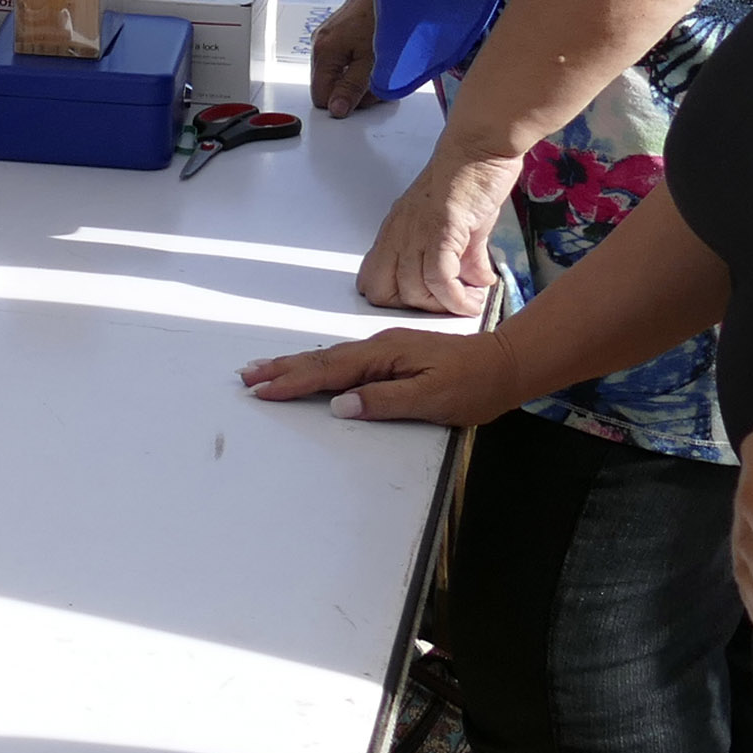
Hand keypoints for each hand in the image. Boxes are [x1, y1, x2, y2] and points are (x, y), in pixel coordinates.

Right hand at [239, 324, 517, 425]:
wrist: (505, 365)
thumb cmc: (474, 384)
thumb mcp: (433, 397)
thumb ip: (385, 401)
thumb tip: (341, 405)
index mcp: (385, 355)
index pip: (330, 371)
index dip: (293, 381)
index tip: (262, 389)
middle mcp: (379, 347)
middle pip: (322, 360)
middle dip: (282, 368)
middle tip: (247, 376)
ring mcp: (385, 350)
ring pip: (330, 359)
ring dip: (295, 365)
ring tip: (265, 370)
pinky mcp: (391, 358)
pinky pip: (344, 362)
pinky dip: (318, 366)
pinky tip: (309, 369)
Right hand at [308, 0, 382, 117]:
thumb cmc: (383, 16)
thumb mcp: (371, 61)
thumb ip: (352, 88)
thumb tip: (336, 109)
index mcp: (322, 51)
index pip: (321, 97)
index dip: (344, 103)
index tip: (365, 97)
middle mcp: (321, 43)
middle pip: (331, 85)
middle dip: (355, 90)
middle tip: (380, 81)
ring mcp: (331, 36)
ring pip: (341, 73)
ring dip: (363, 77)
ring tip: (384, 65)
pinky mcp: (343, 31)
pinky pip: (349, 59)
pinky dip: (365, 63)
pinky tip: (381, 55)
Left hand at [356, 134, 514, 316]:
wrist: (478, 147)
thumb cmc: (466, 177)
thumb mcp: (462, 226)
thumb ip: (465, 257)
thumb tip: (476, 281)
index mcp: (396, 232)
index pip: (372, 280)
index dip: (399, 299)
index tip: (429, 303)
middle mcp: (398, 233)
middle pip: (383, 292)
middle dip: (417, 308)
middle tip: (447, 305)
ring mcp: (415, 232)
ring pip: (412, 290)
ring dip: (443, 306)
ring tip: (469, 301)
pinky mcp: (440, 230)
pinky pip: (438, 279)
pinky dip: (456, 298)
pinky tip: (472, 298)